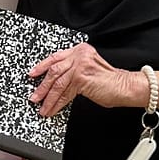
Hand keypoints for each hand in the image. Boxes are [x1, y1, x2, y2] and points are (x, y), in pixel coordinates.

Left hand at [27, 44, 144, 117]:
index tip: (32, 74)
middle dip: (42, 86)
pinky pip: (64, 93)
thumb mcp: (89, 70)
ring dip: (48, 98)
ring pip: (57, 83)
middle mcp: (79, 55)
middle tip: (35, 96)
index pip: (56, 57)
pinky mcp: (81, 77)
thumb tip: (54, 82)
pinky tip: (53, 109)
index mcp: (80, 50)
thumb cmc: (110, 81)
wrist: (125, 86)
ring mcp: (80, 65)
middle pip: (54, 70)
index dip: (42, 66)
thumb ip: (73, 70)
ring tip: (42, 107)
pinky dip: (57, 103)